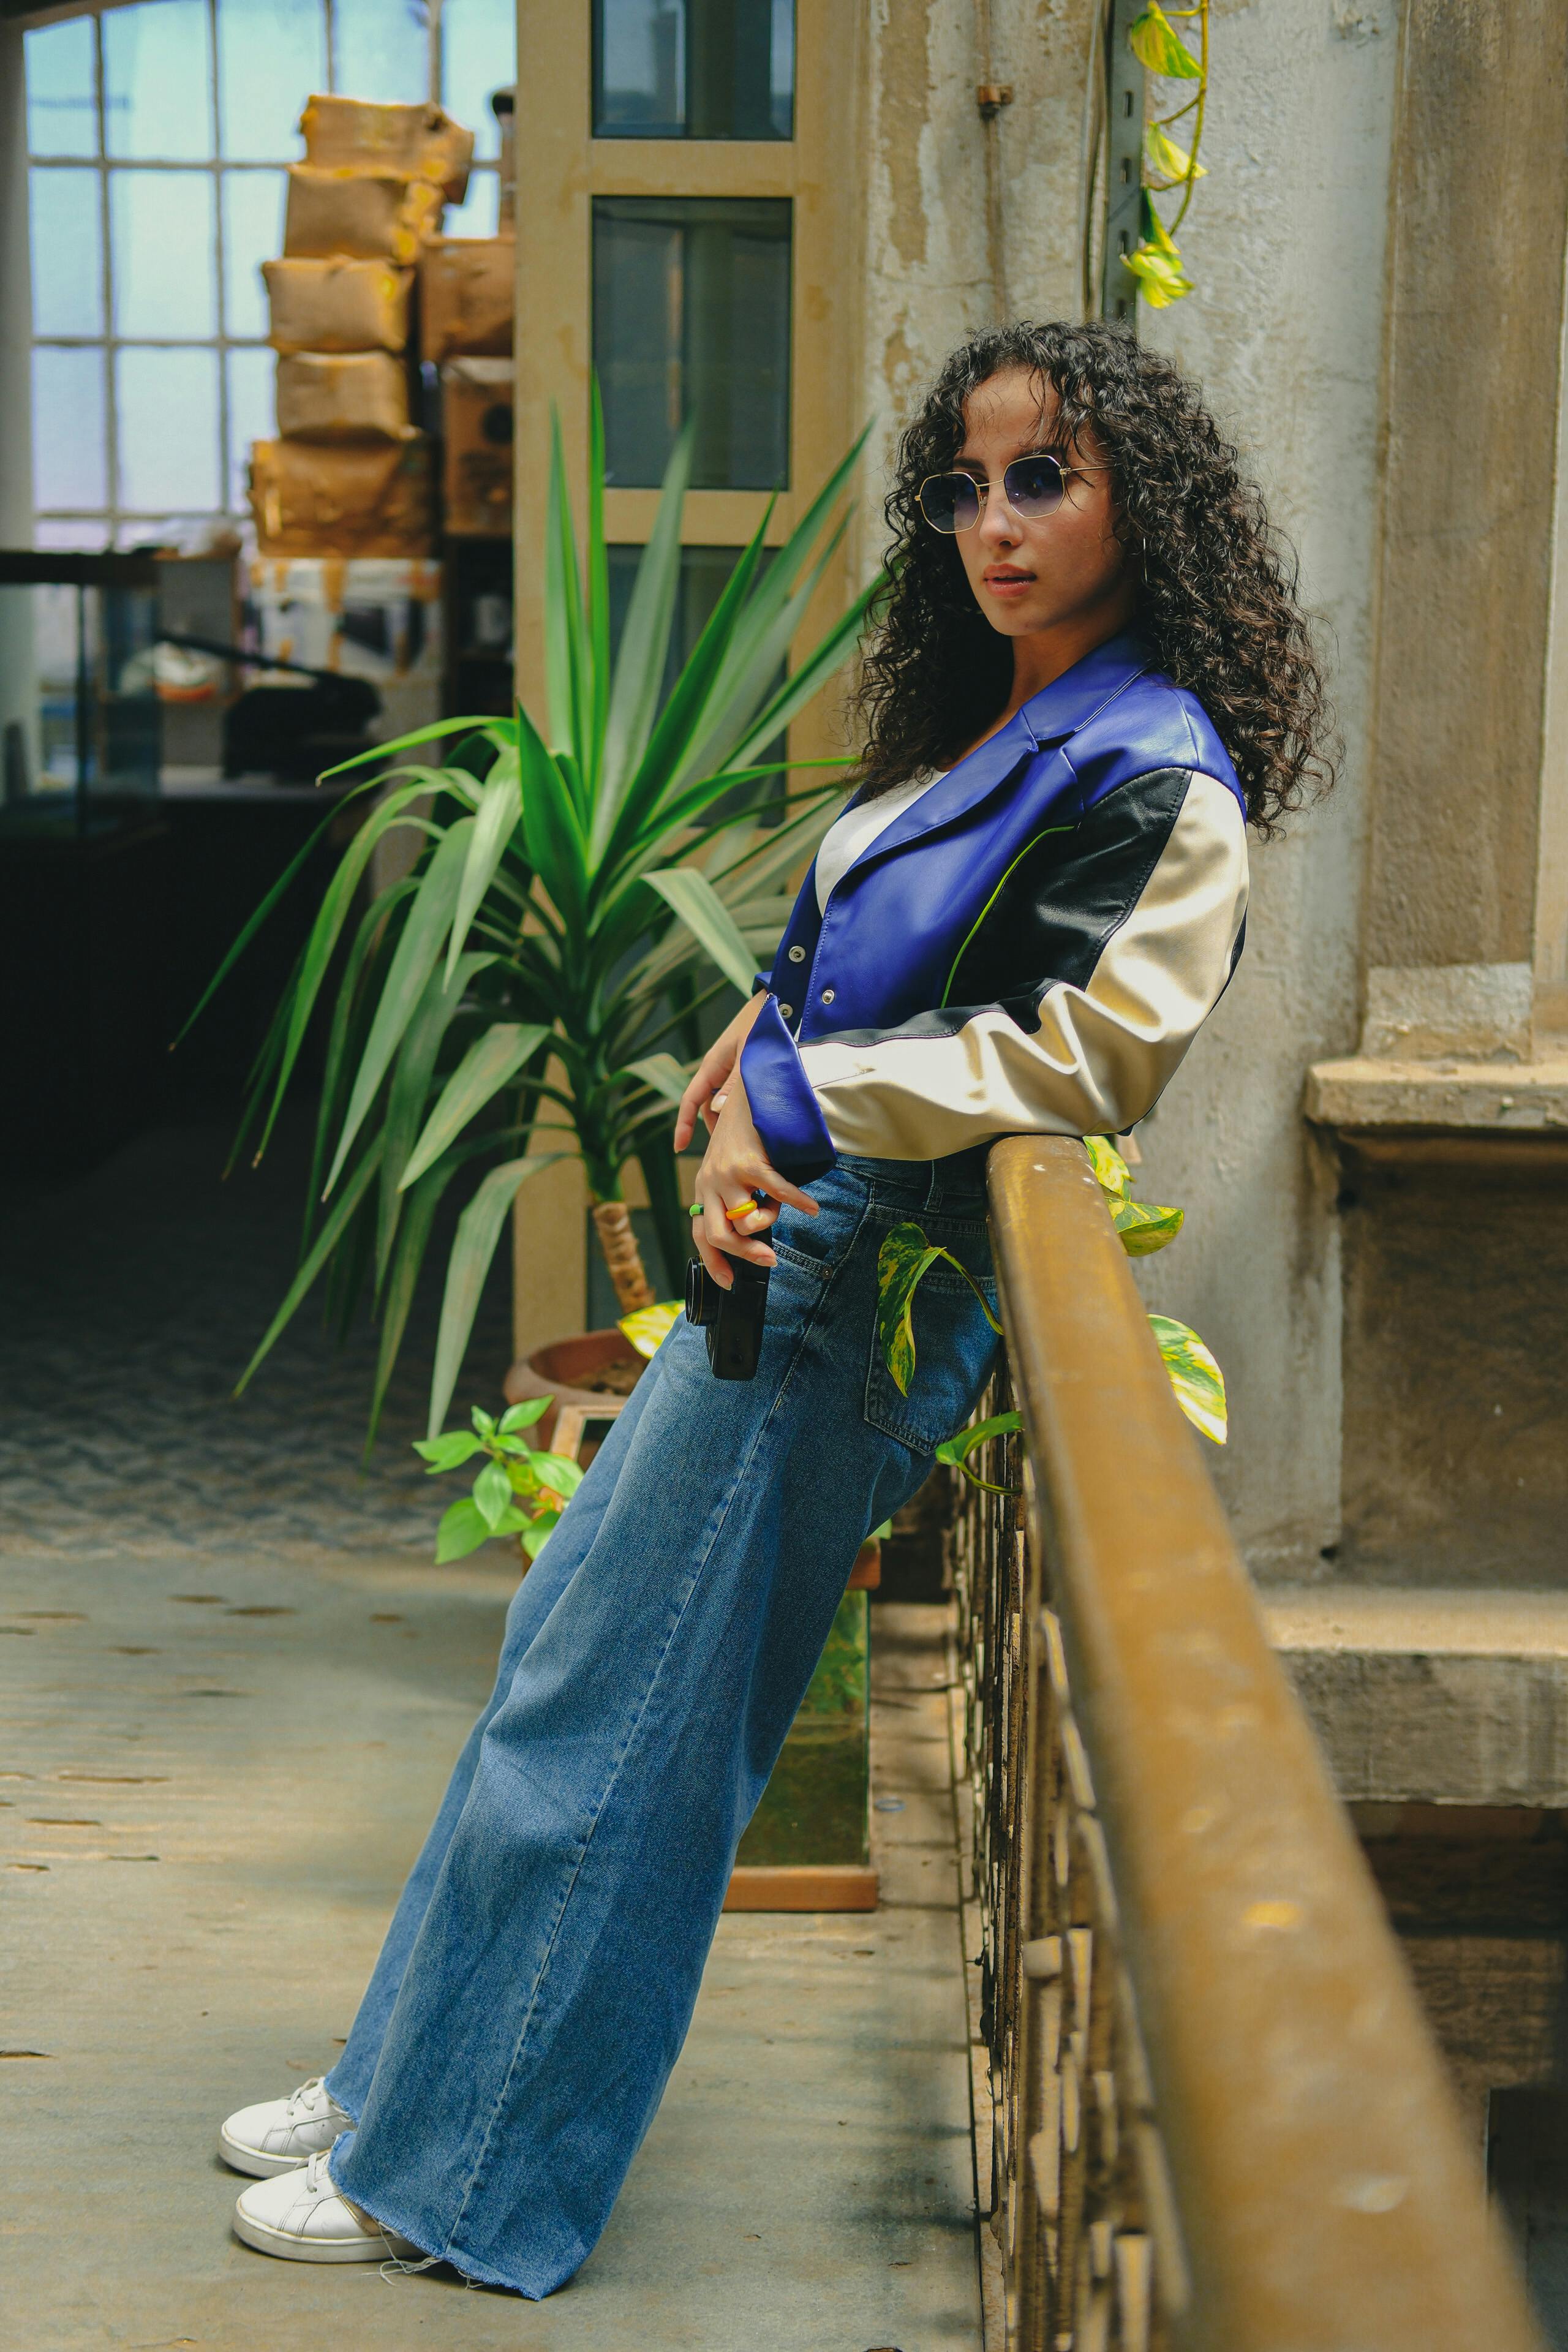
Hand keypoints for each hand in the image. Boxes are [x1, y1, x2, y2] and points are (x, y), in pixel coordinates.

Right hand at [673, 990, 768, 1152]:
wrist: (777, 1003)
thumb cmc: (760, 1026)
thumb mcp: (747, 1056)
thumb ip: (734, 1084)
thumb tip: (717, 1112)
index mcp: (711, 1066)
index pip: (690, 1101)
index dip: (683, 1125)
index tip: (680, 1147)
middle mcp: (716, 1070)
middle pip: (707, 1108)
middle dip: (714, 1129)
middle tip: (729, 1152)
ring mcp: (729, 1071)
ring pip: (722, 1104)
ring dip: (731, 1121)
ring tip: (749, 1140)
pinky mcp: (742, 1071)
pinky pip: (735, 1096)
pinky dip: (742, 1110)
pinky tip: (759, 1120)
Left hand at [690, 1067, 817, 1288]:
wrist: (748, 1091)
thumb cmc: (744, 1133)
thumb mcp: (728, 1167)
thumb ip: (733, 1197)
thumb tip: (751, 1232)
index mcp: (702, 1188)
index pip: (700, 1235)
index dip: (714, 1262)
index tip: (730, 1282)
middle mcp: (708, 1183)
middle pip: (719, 1236)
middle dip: (745, 1255)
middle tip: (770, 1261)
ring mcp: (726, 1173)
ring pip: (746, 1221)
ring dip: (770, 1222)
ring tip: (783, 1209)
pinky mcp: (749, 1162)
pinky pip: (776, 1194)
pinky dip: (798, 1204)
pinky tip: (812, 1208)